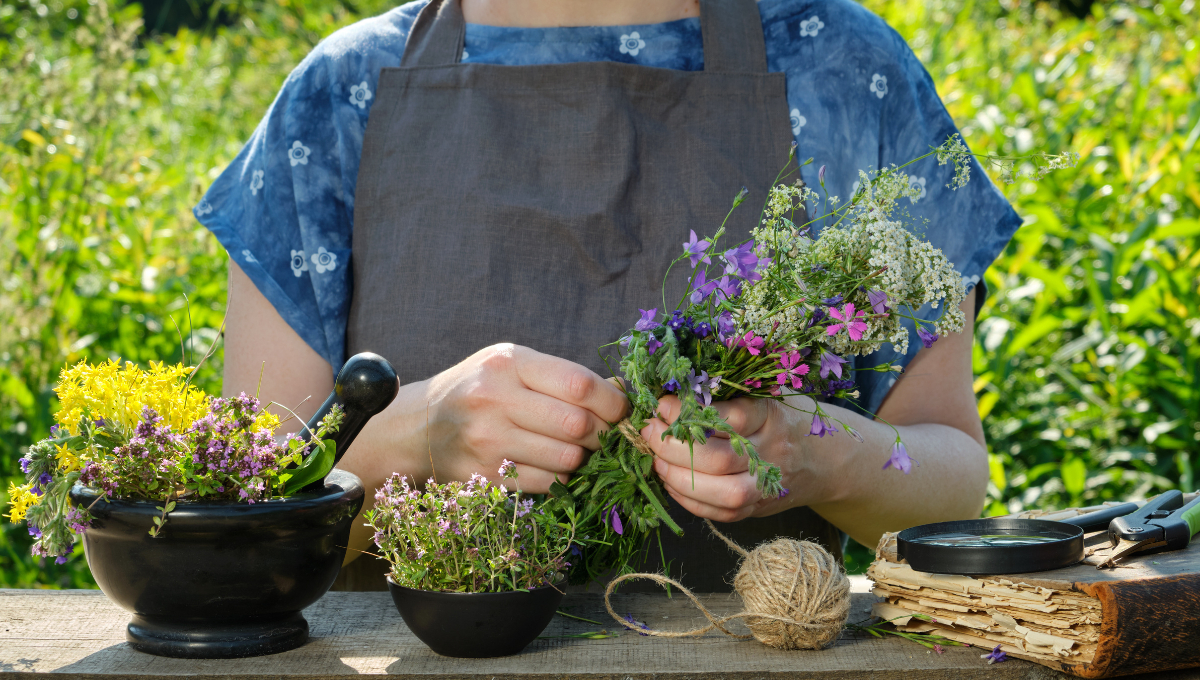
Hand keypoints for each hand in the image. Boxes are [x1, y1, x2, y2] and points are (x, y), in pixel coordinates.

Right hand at [422, 343, 627, 492]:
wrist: (420, 426)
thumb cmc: (481, 389)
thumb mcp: (514, 365)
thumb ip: (563, 375)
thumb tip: (622, 390)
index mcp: (509, 362)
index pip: (579, 384)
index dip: (613, 402)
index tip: (621, 411)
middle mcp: (495, 398)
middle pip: (578, 425)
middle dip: (603, 434)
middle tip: (605, 435)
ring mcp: (488, 440)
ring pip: (567, 458)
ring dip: (584, 458)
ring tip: (578, 449)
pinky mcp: (485, 475)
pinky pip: (547, 483)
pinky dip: (562, 477)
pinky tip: (554, 465)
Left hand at [644, 395, 815, 521]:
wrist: (824, 459)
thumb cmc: (782, 417)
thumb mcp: (763, 395)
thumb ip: (725, 396)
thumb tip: (670, 396)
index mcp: (771, 417)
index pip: (729, 418)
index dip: (689, 413)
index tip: (662, 404)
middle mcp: (771, 453)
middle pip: (718, 458)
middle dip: (673, 447)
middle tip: (649, 431)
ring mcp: (766, 486)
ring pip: (720, 492)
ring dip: (677, 477)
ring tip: (655, 459)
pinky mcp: (757, 509)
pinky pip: (719, 513)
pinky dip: (688, 499)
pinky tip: (669, 481)